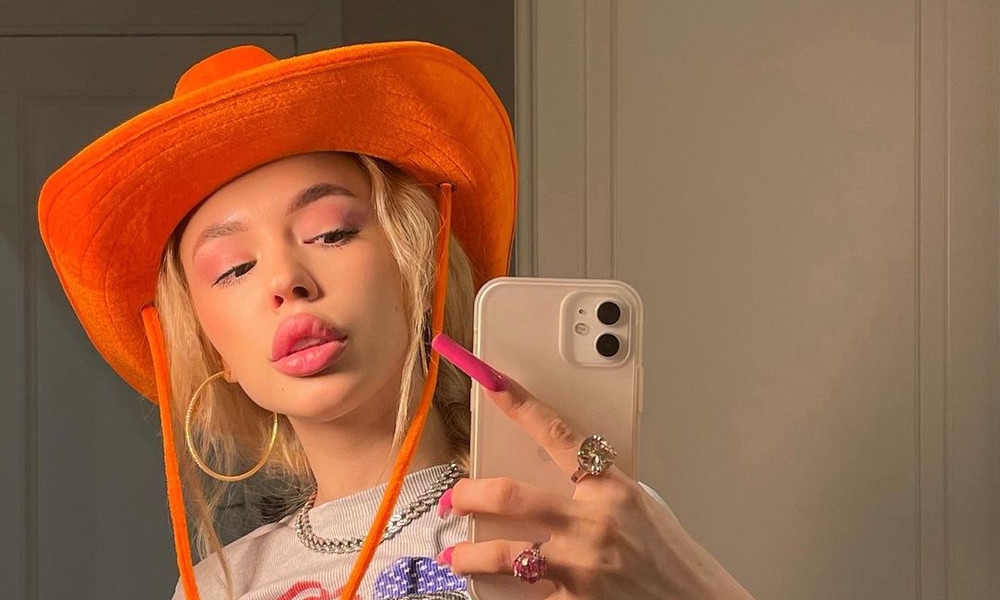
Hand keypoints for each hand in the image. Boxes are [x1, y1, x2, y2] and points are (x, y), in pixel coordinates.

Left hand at [431, 333, 754, 599]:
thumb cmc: (669, 557)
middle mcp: (592, 523)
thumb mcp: (640, 508)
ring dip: (471, 553)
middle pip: (511, 496)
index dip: (520, 406)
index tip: (490, 381)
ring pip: (504, 554)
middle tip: (455, 496)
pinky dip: (503, 592)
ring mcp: (580, 567)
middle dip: (471, 494)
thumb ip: (597, 489)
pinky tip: (488, 589)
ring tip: (457, 553)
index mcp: (612, 489)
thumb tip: (551, 475)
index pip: (559, 435)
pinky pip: (523, 594)